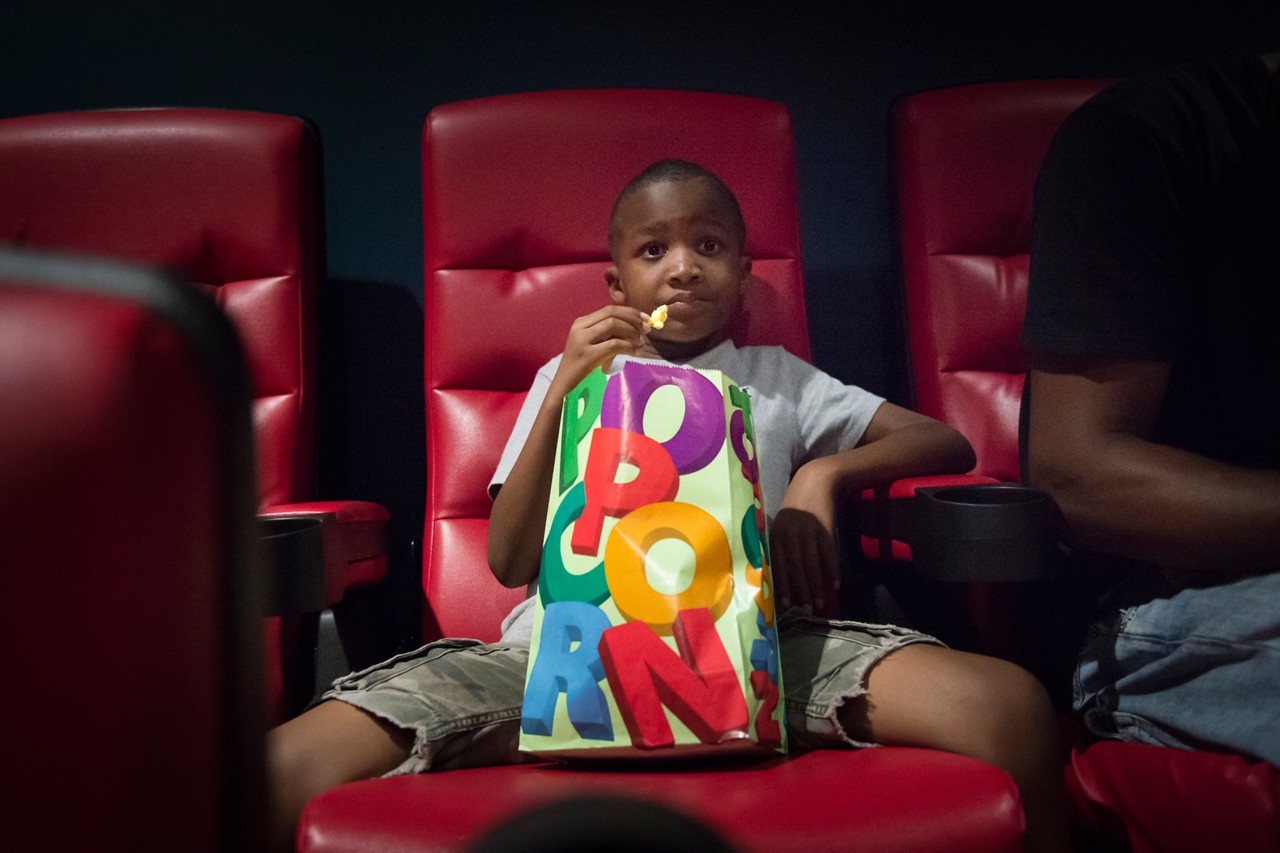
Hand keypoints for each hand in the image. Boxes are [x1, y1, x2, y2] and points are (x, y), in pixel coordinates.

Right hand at [550, 305, 646, 395]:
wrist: (564, 384)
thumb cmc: (581, 366)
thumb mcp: (593, 345)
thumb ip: (608, 334)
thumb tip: (636, 329)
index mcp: (581, 322)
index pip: (609, 309)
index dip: (629, 312)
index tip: (644, 319)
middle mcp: (580, 327)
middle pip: (611, 313)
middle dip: (633, 319)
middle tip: (646, 329)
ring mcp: (581, 340)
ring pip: (613, 325)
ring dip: (631, 332)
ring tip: (640, 342)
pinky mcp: (586, 355)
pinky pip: (613, 344)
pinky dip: (628, 347)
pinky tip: (635, 352)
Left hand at [769, 460, 840, 614]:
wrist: (814, 481)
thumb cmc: (795, 507)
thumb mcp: (781, 524)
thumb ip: (779, 546)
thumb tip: (778, 576)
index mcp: (776, 534)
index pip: (777, 565)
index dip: (781, 585)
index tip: (785, 604)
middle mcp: (790, 533)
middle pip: (795, 568)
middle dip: (801, 590)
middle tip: (807, 609)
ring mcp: (808, 530)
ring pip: (812, 563)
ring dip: (817, 585)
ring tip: (822, 602)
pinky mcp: (825, 528)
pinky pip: (828, 553)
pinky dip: (832, 569)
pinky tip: (835, 584)